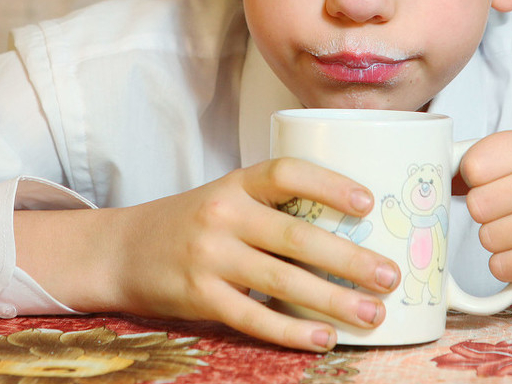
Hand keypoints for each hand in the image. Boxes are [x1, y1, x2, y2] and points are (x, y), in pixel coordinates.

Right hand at [18, 158, 400, 350]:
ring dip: (334, 300)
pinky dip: (292, 332)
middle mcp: (223, 215)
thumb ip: (274, 207)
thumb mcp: (226, 198)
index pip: (286, 172)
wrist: (122, 250)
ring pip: (283, 281)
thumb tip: (351, 227)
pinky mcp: (200, 296)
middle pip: (296, 236)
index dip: (329, 184)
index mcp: (235, 184)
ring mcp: (209, 257)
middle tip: (390, 276)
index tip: (367, 201)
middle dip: (350, 259)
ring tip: (372, 313)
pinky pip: (254, 318)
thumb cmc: (191, 223)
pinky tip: (324, 339)